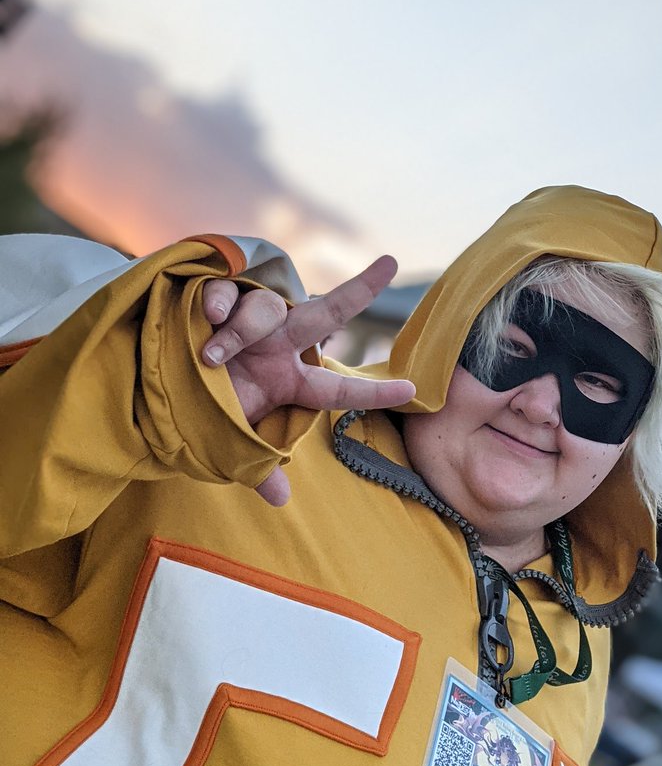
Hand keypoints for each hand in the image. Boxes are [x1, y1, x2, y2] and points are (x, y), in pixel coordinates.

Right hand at [201, 255, 414, 505]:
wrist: (144, 394)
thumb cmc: (195, 416)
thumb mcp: (227, 446)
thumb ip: (257, 468)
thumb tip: (282, 500)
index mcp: (287, 381)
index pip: (337, 389)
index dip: (373, 391)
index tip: (412, 389)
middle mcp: (277, 345)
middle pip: (327, 312)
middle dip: (359, 289)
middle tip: (389, 265)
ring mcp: (248, 319)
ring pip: (269, 309)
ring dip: (243, 331)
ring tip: (212, 355)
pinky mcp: (215, 299)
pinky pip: (227, 290)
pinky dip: (220, 302)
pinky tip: (207, 317)